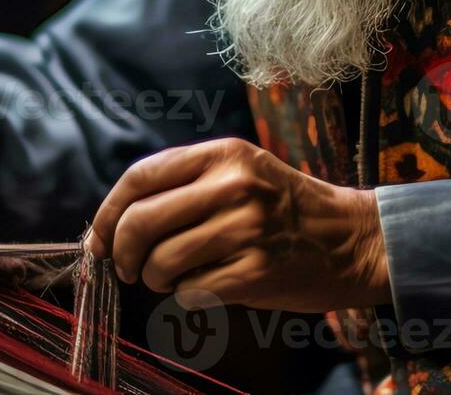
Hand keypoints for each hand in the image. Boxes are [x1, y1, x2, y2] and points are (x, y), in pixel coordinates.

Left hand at [88, 138, 387, 312]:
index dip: (108, 212)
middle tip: (128, 268)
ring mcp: (245, 229)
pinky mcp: (255, 272)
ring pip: (161, 262)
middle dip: (121, 253)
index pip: (140, 177)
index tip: (99, 238)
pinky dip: (186, 296)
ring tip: (173, 277)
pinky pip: (190, 291)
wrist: (350, 240)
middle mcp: (233, 186)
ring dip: (155, 279)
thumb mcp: (241, 172)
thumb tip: (116, 220)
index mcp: (222, 155)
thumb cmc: (283, 208)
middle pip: (141, 222)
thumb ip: (186, 184)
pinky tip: (207, 286)